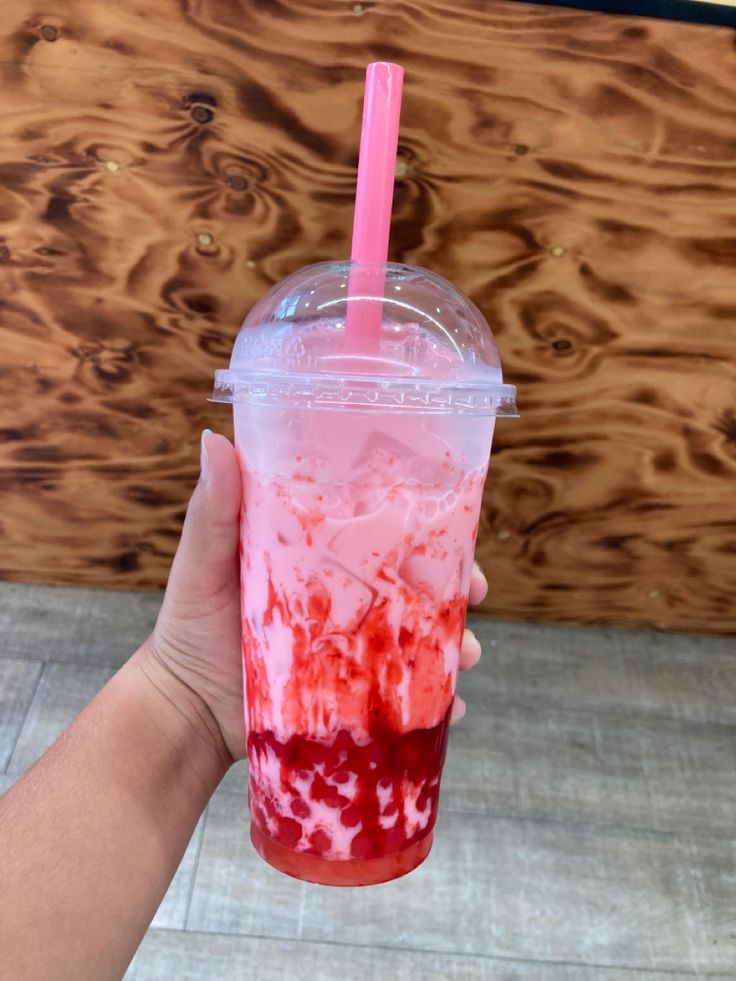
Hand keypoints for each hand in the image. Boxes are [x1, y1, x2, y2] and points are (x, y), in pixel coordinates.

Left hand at [143, 430, 488, 763]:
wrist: (185, 707)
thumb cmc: (190, 625)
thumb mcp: (203, 562)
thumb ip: (213, 510)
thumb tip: (213, 437)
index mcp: (320, 557)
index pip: (383, 532)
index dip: (427, 526)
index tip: (460, 524)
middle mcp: (346, 598)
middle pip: (416, 584)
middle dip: (457, 585)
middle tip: (478, 590)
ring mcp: (353, 648)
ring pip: (419, 638)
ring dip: (456, 643)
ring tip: (471, 654)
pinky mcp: (352, 694)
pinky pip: (404, 695)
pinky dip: (435, 701)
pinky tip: (453, 707)